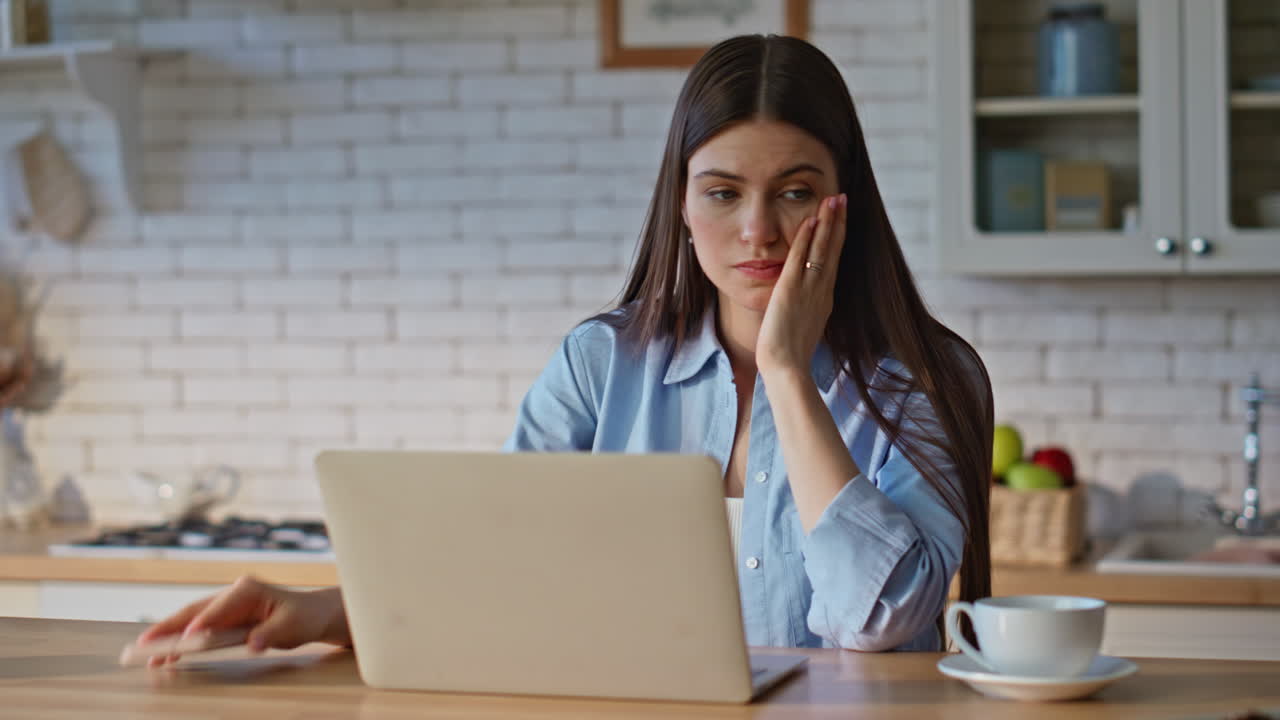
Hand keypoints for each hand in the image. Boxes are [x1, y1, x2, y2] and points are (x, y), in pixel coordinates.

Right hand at [132, 575, 348, 667]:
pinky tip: (167, 654)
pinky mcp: (225, 617)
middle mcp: (233, 592)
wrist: (312, 614)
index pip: (219, 607)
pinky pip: (199, 628)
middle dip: (171, 627)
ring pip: (192, 619)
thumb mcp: (291, 627)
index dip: (202, 623)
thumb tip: (253, 644)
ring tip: (148, 654)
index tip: (186, 640)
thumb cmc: (303, 618)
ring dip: (171, 635)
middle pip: (196, 610)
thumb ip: (270, 635)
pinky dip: (183, 640)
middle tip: (146, 644)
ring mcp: (227, 604)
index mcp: (248, 589)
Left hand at [756, 193, 846, 377]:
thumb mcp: (804, 327)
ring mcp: (809, 289)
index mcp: (824, 298)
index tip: (840, 217)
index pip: (833, 260)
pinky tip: (811, 221)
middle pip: (833, 249)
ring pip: (822, 249)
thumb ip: (807, 311)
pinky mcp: (791, 291)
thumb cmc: (790, 355)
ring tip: (832, 199)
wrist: (786, 367)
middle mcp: (821, 290)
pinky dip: (807, 239)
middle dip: (838, 222)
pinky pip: (801, 259)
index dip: (837, 237)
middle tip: (842, 197)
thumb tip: (806, 306)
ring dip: (827, 223)